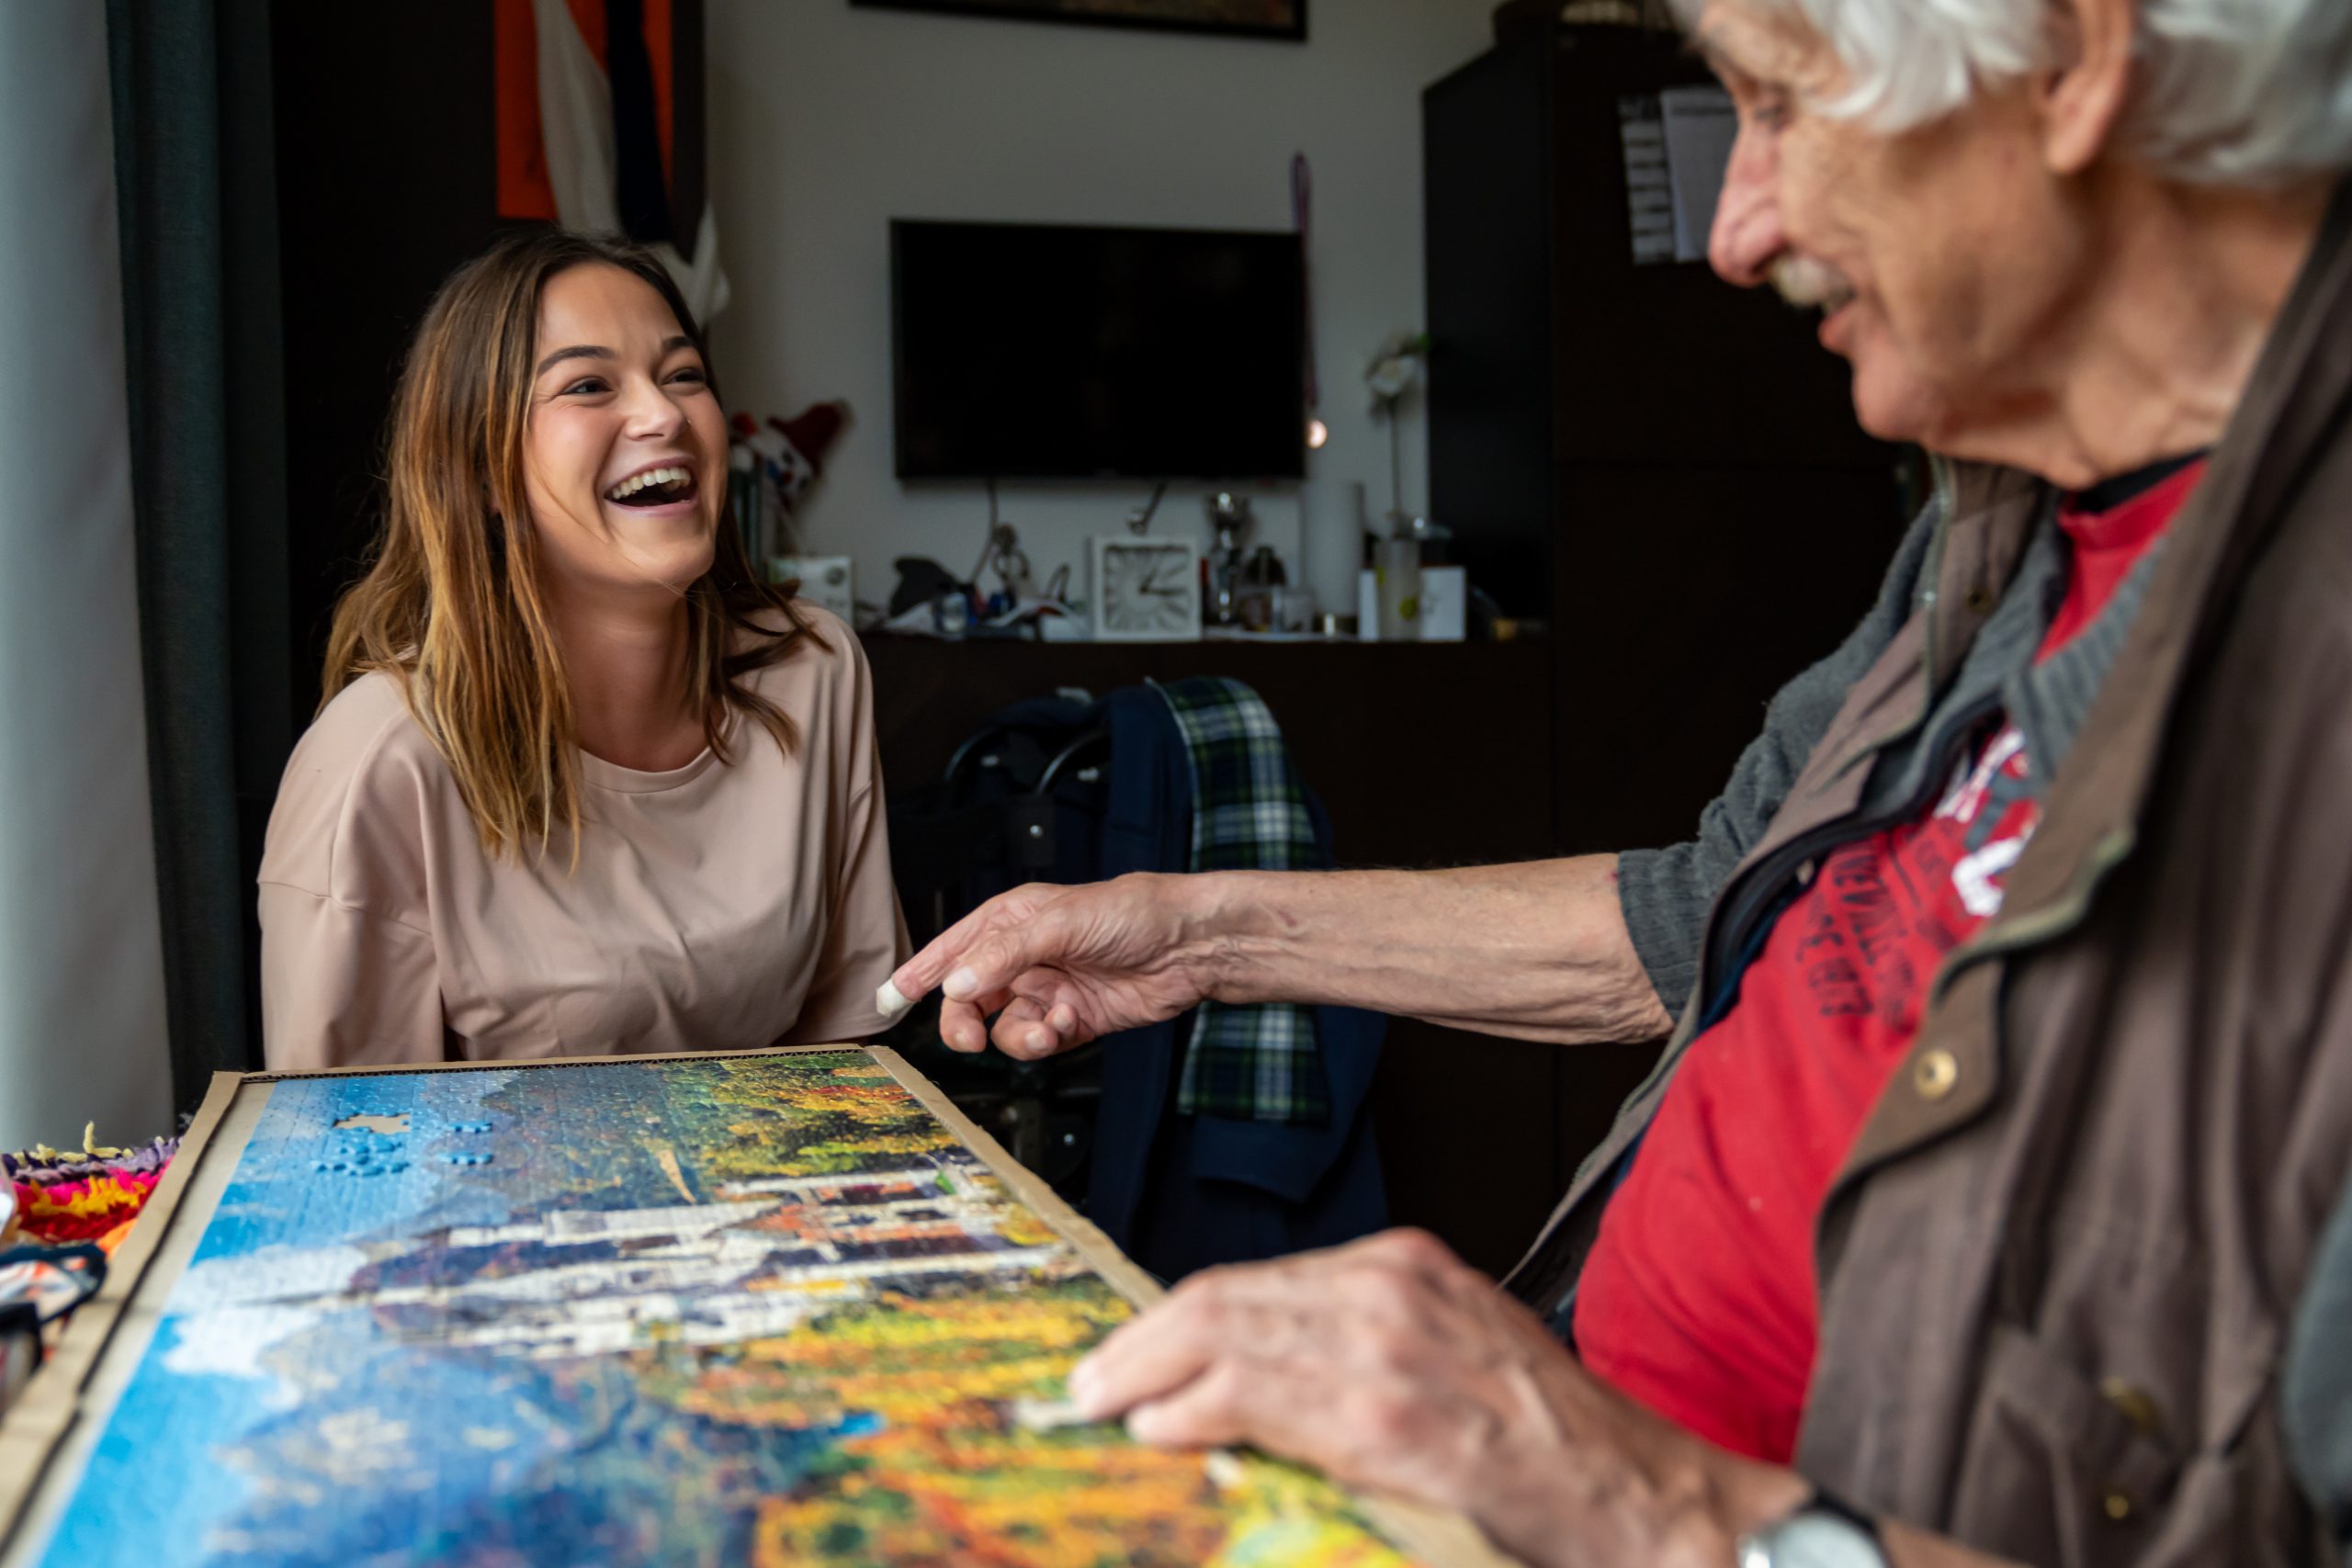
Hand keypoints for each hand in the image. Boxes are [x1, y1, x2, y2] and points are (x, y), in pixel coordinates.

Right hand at [884, 873, 1220, 1060]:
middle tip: (967, 1038)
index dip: (918, 973)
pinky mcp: (1071, 1021)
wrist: (1188, 945)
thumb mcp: (1060, 922)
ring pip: (1003, 1028)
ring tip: (1046, 1028)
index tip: (887, 1000)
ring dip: (1017, 1037)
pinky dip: (1047, 1040)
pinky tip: (1070, 1023)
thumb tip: (956, 986)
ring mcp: (1047, 990)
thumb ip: (1004, 954)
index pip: (951, 949)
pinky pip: (1037, 1042)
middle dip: (963, 1022)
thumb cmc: (1131, 912)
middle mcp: (1023, 957)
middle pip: (968, 1000)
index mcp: (1011, 920)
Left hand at [1065, 1229, 1806, 1567]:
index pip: (1252, 1279)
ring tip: (1103, 1404)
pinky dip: (1195, 1408)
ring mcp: (1388, 1348)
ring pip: (1226, 1333)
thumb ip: (1358, 1347)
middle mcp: (1391, 1288)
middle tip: (1091, 1379)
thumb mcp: (1451, 1352)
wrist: (1644, 1496)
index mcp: (1405, 1265)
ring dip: (1146, 1371)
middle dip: (1141, 1340)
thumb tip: (1253, 1376)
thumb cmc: (1554, 1441)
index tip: (1130, 1349)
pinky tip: (1161, 1427)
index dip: (1174, 1318)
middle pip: (1222, 1295)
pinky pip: (1260, 1398)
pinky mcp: (1389, 1417)